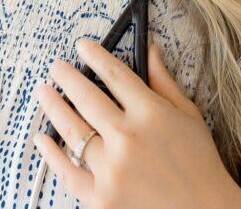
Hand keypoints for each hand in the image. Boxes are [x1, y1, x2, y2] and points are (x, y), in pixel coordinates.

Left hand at [33, 38, 239, 208]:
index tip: (82, 46)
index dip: (96, 56)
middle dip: (67, 77)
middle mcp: (128, 137)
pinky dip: (51, 155)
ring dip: (54, 108)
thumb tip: (150, 49)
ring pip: (72, 131)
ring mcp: (112, 169)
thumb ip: (164, 81)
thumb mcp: (188, 114)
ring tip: (43, 92)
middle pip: (87, 98)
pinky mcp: (102, 198)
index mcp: (150, 113)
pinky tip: (41, 139)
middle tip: (56, 66)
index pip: (115, 75)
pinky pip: (68, 172)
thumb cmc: (199, 161)